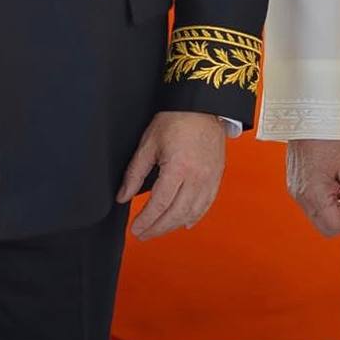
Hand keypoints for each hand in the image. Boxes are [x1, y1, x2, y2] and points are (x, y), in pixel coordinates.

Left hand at [116, 112, 225, 240]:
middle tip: (143, 234)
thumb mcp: (149, 143)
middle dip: (157, 228)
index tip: (135, 229)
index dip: (146, 220)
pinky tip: (185, 223)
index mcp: (178, 168)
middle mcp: (197, 177)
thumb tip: (123, 197)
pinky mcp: (217, 176)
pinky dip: (195, 216)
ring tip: (158, 229)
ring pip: (192, 212)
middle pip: (176, 213)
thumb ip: (135, 173)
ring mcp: (210, 178)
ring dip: (174, 225)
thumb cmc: (175, 119)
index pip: (160, 204)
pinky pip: (207, 204)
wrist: (203, 105)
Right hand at [287, 139, 339, 235]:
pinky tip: (332, 182)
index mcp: (315, 194)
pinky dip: (323, 200)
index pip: (335, 227)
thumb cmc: (328, 137)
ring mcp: (295, 190)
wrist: (309, 117)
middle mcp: (301, 196)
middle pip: (324, 226)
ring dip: (332, 210)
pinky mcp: (294, 183)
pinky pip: (309, 202)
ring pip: (316, 216)